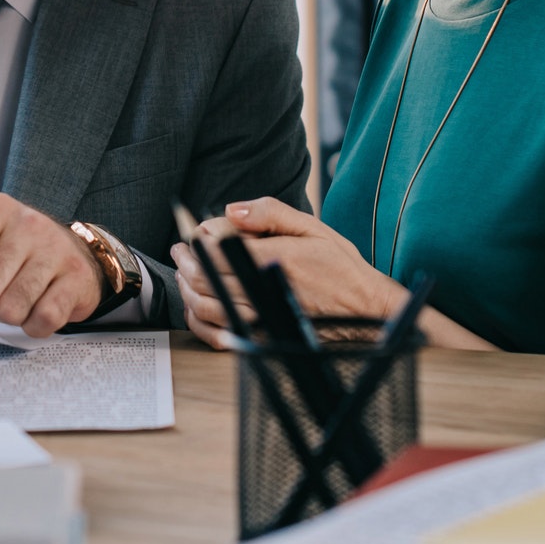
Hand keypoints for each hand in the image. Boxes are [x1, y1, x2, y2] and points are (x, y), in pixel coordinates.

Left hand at [0, 192, 103, 337]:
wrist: (68, 250)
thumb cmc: (8, 252)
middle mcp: (28, 223)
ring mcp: (56, 249)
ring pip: (13, 309)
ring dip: (9, 315)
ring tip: (17, 298)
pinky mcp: (78, 277)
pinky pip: (44, 319)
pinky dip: (34, 325)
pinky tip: (37, 309)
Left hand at [168, 197, 405, 350]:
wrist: (365, 310)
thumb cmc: (340, 267)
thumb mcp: (312, 227)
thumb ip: (270, 213)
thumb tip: (232, 209)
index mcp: (272, 256)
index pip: (216, 246)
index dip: (198, 238)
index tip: (193, 232)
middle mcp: (263, 287)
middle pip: (205, 276)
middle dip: (185, 261)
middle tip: (180, 251)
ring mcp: (261, 314)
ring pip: (206, 305)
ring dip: (188, 288)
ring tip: (185, 274)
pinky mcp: (262, 334)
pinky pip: (220, 330)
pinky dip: (202, 318)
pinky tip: (199, 305)